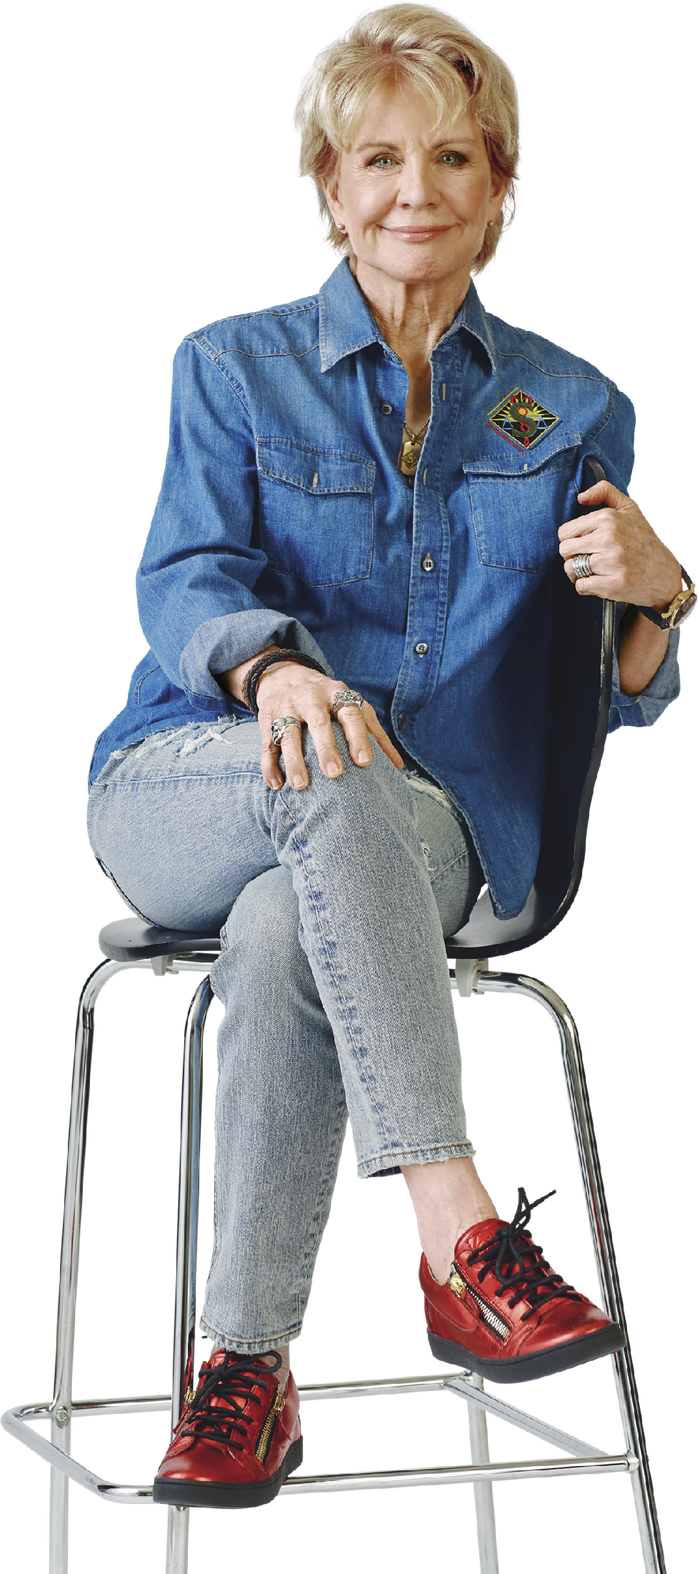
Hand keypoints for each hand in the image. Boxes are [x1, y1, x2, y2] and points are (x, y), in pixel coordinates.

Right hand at [255, 661, 403, 790]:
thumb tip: (398, 767)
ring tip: (301, 785)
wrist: (283, 674)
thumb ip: (374, 733)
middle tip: (334, 773)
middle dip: (326, 748)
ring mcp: (287, 707)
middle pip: (318, 722)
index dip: (359, 737)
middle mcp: (311, 698)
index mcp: (337, 694)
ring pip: (289, 734)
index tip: (365, 762)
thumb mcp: (352, 705)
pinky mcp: (267, 719)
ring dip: (294, 761)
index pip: (351, 714)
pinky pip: (267, 743)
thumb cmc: (327, 698)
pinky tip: (276, 785)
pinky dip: (270, 766)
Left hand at [558, 479, 682, 611]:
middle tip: (589, 558)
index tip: (585, 543)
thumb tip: (581, 497)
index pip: (565, 532)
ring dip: (579, 573)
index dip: (572, 539)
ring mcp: (611, 562)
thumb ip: (604, 493)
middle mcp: (609, 538)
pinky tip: (600, 581)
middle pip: (565, 550)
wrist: (665, 574)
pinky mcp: (613, 584)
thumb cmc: (645, 541)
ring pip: (571, 569)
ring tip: (595, 570)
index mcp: (608, 518)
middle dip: (573, 556)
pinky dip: (586, 587)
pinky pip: (581, 587)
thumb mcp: (629, 508)